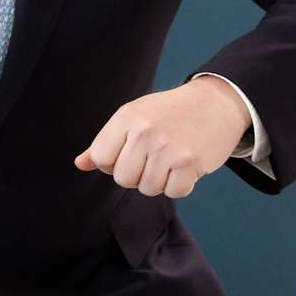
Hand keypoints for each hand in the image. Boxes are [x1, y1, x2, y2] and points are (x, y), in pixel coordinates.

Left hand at [74, 75, 248, 197]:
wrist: (216, 103)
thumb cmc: (170, 113)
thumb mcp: (134, 117)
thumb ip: (105, 142)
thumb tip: (80, 164)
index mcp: (127, 116)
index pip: (101, 159)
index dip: (114, 162)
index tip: (130, 152)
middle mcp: (145, 131)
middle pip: (123, 179)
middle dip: (138, 174)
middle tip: (155, 155)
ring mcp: (168, 148)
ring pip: (148, 189)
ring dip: (160, 180)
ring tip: (171, 158)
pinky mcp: (190, 163)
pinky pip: (173, 192)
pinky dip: (181, 184)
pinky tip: (186, 165)